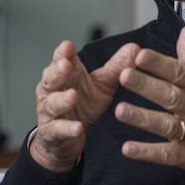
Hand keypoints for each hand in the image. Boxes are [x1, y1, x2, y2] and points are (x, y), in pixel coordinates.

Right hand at [32, 40, 140, 171]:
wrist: (67, 139)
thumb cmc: (83, 106)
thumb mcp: (101, 86)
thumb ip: (116, 68)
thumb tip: (135, 48)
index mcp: (65, 75)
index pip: (60, 59)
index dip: (63, 53)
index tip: (68, 45)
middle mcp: (52, 90)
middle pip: (51, 78)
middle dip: (58, 71)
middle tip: (66, 64)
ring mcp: (49, 111)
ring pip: (52, 103)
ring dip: (62, 99)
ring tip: (72, 96)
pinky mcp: (51, 133)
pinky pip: (58, 129)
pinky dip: (67, 128)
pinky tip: (78, 128)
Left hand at [114, 26, 184, 184]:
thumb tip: (184, 31)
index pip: (181, 73)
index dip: (160, 64)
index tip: (139, 54)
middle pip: (171, 96)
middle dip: (146, 86)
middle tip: (123, 75)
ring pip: (166, 125)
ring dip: (142, 118)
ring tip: (119, 110)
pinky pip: (166, 155)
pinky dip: (147, 152)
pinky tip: (128, 148)